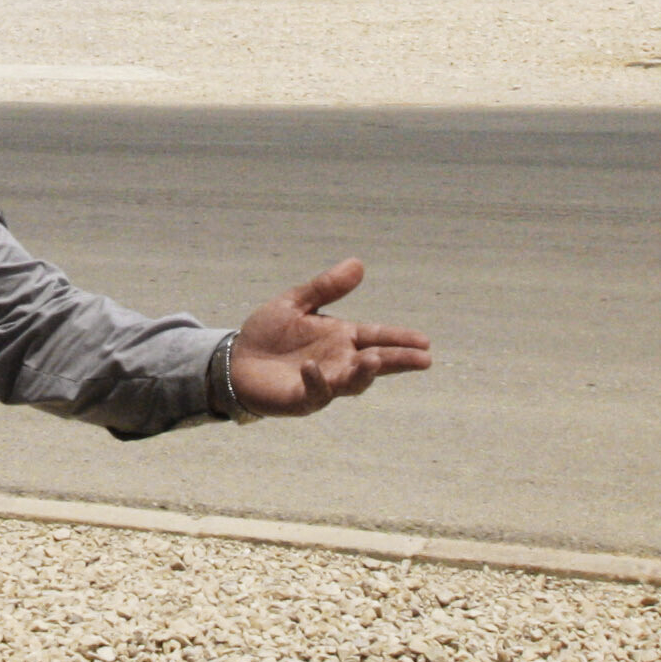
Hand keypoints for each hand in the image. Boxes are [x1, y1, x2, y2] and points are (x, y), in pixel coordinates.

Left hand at [231, 259, 430, 416]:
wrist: (235, 360)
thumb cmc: (268, 333)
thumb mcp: (296, 302)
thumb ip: (326, 287)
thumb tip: (358, 263)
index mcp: (342, 338)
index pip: (378, 337)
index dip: (401, 339)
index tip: (425, 341)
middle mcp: (338, 362)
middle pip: (376, 363)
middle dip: (399, 361)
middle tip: (423, 360)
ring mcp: (323, 383)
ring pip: (352, 382)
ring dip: (364, 373)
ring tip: (374, 360)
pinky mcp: (301, 398)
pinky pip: (314, 392)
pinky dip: (316, 381)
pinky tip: (312, 367)